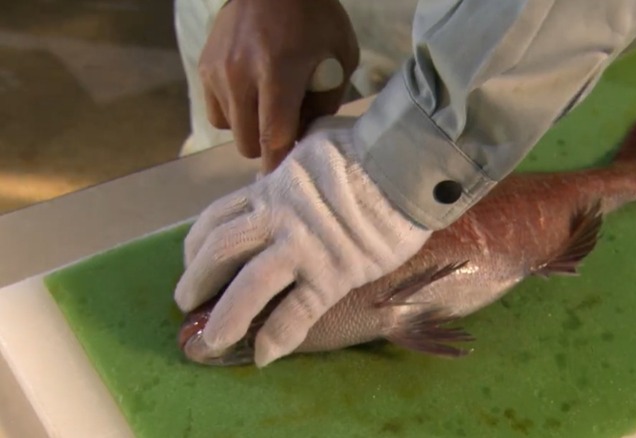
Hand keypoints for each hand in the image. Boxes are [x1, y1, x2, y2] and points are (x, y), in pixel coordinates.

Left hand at [174, 116, 431, 366]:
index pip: (217, 218)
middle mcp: (276, 219)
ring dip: (224, 318)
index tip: (192, 259)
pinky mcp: (331, 275)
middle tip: (186, 303)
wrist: (404, 163)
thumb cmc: (364, 147)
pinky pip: (296, 312)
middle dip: (196, 281)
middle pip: (220, 253)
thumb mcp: (314, 143)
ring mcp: (302, 249)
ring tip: (210, 341)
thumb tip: (292, 162)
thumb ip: (294, 162)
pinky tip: (264, 356)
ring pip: (249, 287)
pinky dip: (277, 337)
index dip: (196, 244)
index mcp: (270, 187)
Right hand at [198, 0, 358, 170]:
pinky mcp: (204, 68)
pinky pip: (217, 113)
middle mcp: (240, 75)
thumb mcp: (340, 56)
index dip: (283, 162)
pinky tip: (252, 98)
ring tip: (270, 108)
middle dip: (268, 148)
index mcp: (277, 73)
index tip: (293, 172)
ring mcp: (218, 72)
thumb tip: (307, 136)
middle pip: (247, 143)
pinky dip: (234, 115)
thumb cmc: (316, 19)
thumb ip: (326, 102)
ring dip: (252, 129)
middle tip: (286, 132)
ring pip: (231, 131)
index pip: (273, 138)